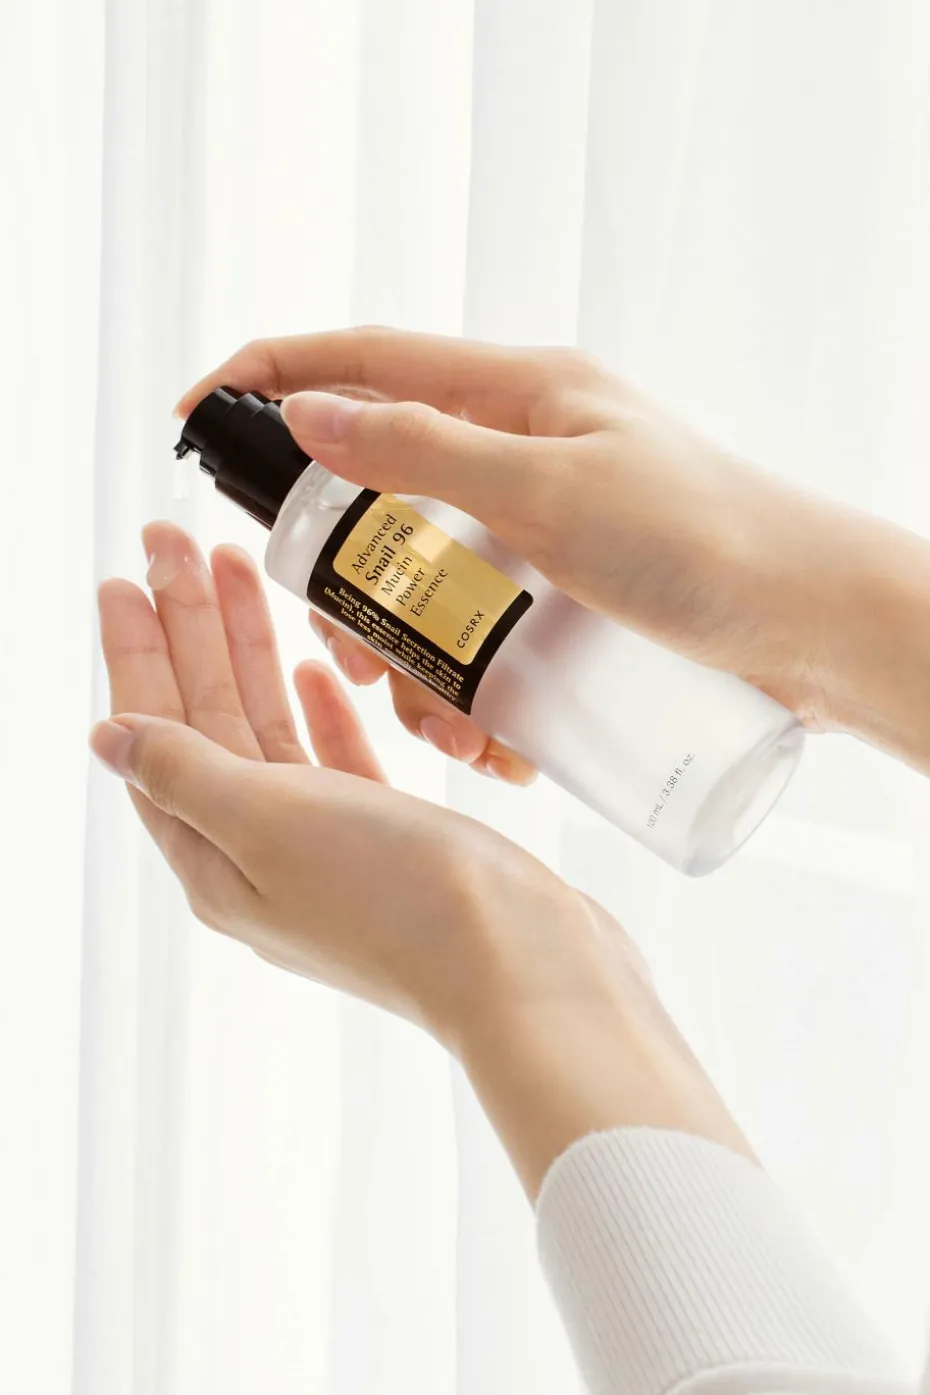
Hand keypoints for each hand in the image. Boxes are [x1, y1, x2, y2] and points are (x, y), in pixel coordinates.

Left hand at [91, 521, 752, 1192]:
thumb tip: (106, 738)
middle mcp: (262, 859)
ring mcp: (327, 852)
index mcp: (218, 861)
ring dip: (249, 652)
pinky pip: (333, 763)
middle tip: (176, 542)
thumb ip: (188, 771)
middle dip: (189, 630)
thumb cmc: (399, 899)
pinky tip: (310, 666)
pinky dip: (318, 711)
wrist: (523, 965)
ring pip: (268, 730)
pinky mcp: (389, 843)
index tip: (127, 575)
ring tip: (235, 571)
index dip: (138, 653)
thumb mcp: (272, 822)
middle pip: (208, 723)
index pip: (156, 736)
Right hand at [178, 327, 929, 775]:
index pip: (367, 361)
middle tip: (348, 649)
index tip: (195, 419)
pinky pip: (488, 631)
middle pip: (386, 494)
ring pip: (431, 582)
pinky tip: (492, 740)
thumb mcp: (551, 490)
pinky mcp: (570, 598)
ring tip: (442, 723)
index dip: (272, 376)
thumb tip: (306, 413)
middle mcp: (526, 453)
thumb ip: (427, 450)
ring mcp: (548, 529)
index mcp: (520, 394)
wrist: (817, 629)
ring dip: (414, 655)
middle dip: (350, 581)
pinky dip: (473, 686)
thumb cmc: (704, 540)